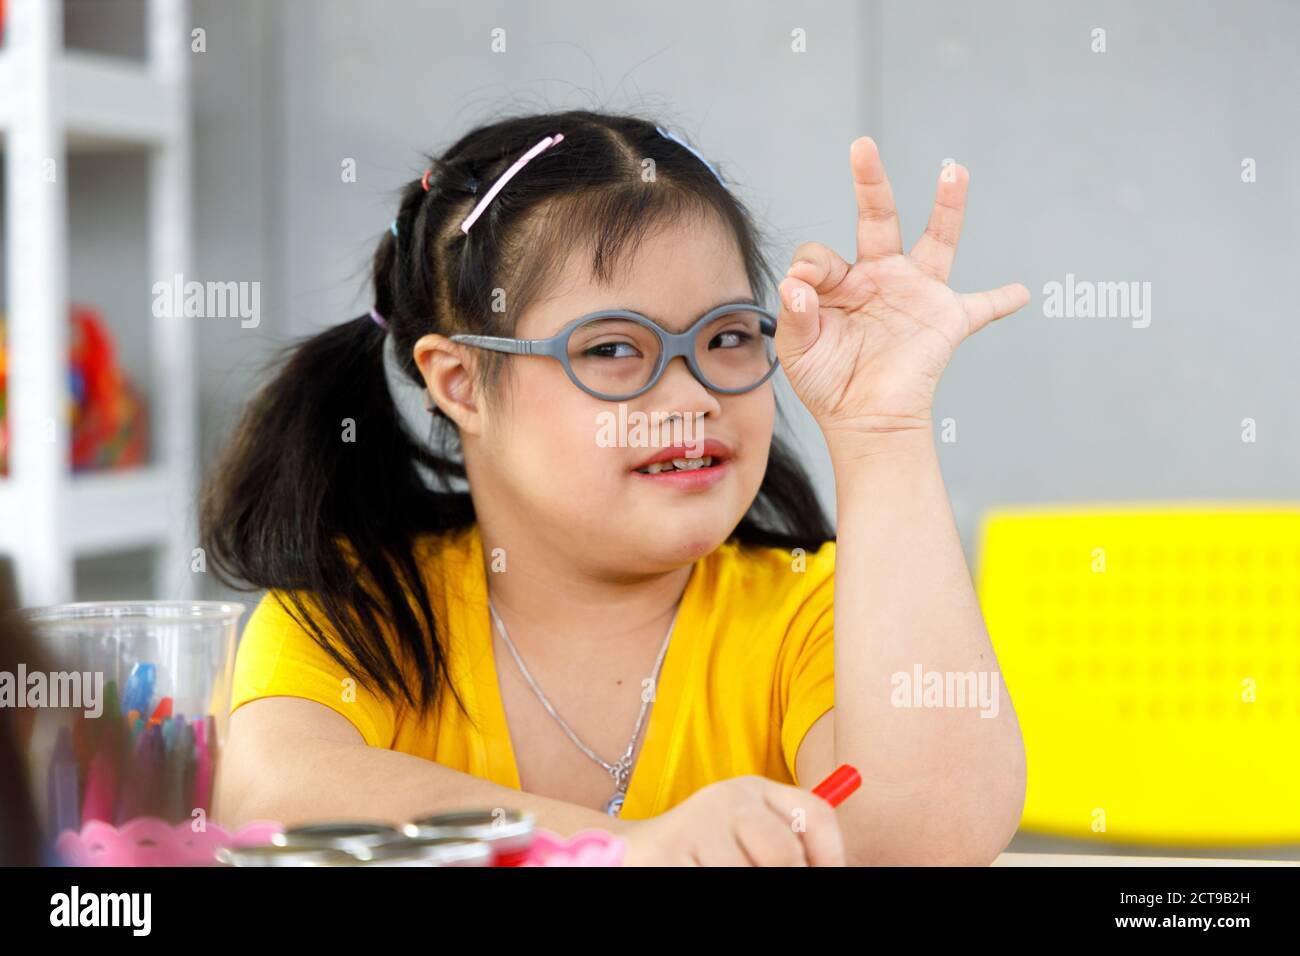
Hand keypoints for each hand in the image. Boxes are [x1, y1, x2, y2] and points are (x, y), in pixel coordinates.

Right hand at [618, 775, 845, 865]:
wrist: (639, 852)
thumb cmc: (710, 852)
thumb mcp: (751, 837)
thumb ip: (789, 846)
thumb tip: (835, 871)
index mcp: (756, 790)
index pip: (817, 815)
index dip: (833, 856)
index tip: (829, 877)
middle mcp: (728, 798)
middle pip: (786, 854)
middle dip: (787, 878)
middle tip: (769, 882)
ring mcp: (696, 825)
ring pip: (745, 874)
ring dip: (740, 888)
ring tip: (722, 874)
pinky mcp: (669, 853)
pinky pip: (711, 883)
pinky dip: (711, 887)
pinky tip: (699, 875)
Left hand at [774, 137, 1029, 436]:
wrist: (865, 422)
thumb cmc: (829, 385)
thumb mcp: (800, 351)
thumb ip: (795, 314)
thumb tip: (795, 281)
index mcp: (841, 284)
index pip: (821, 256)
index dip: (811, 266)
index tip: (805, 284)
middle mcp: (879, 278)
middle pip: (877, 219)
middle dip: (870, 182)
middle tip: (862, 146)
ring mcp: (916, 294)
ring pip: (937, 240)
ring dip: (947, 206)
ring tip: (954, 170)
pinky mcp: (946, 320)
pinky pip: (982, 306)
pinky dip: (1002, 299)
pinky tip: (1021, 292)